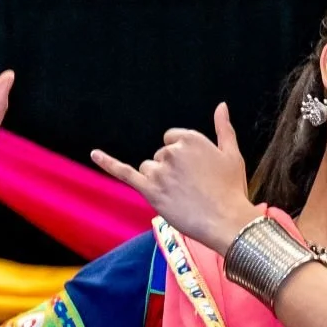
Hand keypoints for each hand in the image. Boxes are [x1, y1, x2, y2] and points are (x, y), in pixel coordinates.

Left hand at [91, 103, 251, 253]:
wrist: (227, 221)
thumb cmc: (232, 190)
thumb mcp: (232, 155)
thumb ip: (224, 128)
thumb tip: (221, 106)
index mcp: (190, 139)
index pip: (172, 140)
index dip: (182, 158)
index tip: (195, 173)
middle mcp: (172, 151)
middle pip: (160, 156)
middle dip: (171, 171)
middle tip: (193, 189)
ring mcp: (159, 171)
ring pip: (148, 170)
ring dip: (159, 181)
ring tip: (181, 197)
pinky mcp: (149, 190)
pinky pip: (124, 172)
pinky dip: (108, 163)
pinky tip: (95, 153)